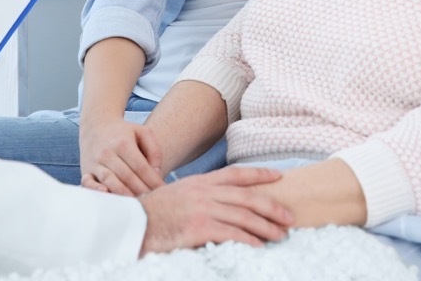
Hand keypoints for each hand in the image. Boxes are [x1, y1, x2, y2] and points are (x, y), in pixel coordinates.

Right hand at [80, 118, 164, 195]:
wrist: (96, 125)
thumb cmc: (123, 133)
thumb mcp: (142, 132)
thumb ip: (154, 150)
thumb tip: (156, 173)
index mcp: (123, 143)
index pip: (141, 167)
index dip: (153, 181)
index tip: (162, 191)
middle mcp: (107, 152)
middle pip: (127, 177)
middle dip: (142, 191)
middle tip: (153, 201)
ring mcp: (95, 162)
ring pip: (111, 181)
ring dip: (124, 195)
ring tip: (137, 204)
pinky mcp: (86, 170)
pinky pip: (88, 182)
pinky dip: (96, 190)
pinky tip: (107, 195)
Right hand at [138, 166, 292, 255]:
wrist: (131, 223)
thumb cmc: (152, 213)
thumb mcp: (178, 195)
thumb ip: (199, 195)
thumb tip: (219, 202)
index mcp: (200, 181)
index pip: (236, 174)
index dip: (259, 174)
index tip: (279, 175)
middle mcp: (204, 191)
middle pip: (247, 196)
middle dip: (272, 206)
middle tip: (289, 216)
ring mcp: (202, 209)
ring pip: (244, 216)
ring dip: (266, 226)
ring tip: (281, 234)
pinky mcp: (199, 228)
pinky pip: (232, 233)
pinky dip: (249, 240)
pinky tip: (259, 246)